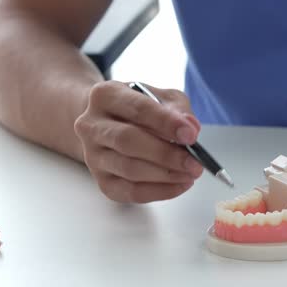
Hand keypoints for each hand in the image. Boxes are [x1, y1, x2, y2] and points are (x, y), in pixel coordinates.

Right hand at [74, 81, 203, 202]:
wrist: (111, 124)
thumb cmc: (139, 109)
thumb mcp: (160, 97)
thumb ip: (178, 109)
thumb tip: (191, 128)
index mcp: (105, 95)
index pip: (137, 108)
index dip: (166, 122)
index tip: (190, 135)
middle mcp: (91, 125)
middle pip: (128, 141)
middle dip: (166, 154)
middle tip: (194, 162)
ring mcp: (93, 155)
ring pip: (129, 169)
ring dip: (165, 174)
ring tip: (190, 173)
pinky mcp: (102, 181)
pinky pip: (130, 192)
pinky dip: (159, 191)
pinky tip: (179, 184)